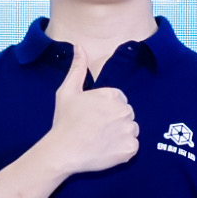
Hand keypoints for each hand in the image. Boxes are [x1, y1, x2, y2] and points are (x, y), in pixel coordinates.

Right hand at [38, 55, 140, 178]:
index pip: (119, 100)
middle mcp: (124, 111)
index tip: (93, 118)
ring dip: (120, 135)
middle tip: (95, 130)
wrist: (63, 151)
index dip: (105, 109)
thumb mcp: (67, 91)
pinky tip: (107, 150)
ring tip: (101, 140)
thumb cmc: (64, 121)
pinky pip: (132, 147)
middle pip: (126, 114)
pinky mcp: (130, 149)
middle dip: (114, 121)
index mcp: (113, 95)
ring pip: (131, 130)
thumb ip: (78, 68)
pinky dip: (123, 150)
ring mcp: (129, 131)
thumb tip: (79, 46)